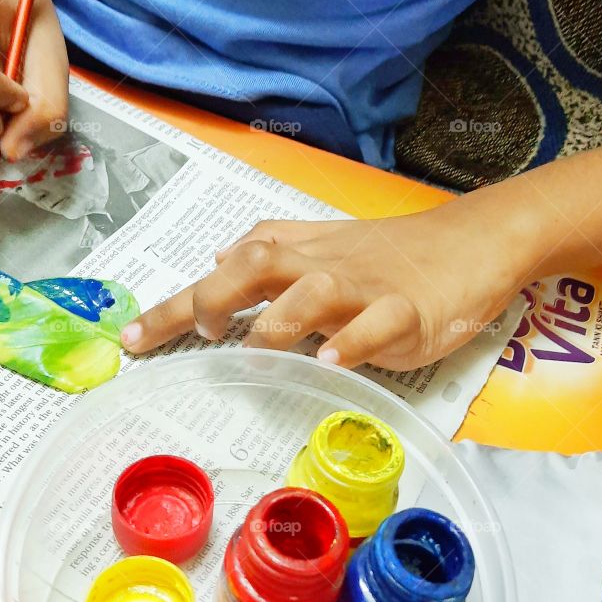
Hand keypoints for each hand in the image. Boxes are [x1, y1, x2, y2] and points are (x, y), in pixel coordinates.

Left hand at [122, 197, 531, 369]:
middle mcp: (322, 266)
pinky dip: (355, 340)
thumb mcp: (323, 245)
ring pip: (316, 291)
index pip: (225, 271)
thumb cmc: (390, 252)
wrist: (471, 242)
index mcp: (298, 255)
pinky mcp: (409, 312)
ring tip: (254, 350)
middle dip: (217, 296)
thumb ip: (270, 250)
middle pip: (259, 264)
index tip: (130, 340)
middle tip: (197, 329)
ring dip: (281, 320)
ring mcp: (365, 289)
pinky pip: (379, 325)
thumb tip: (214, 260)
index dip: (175, 305)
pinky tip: (333, 360)